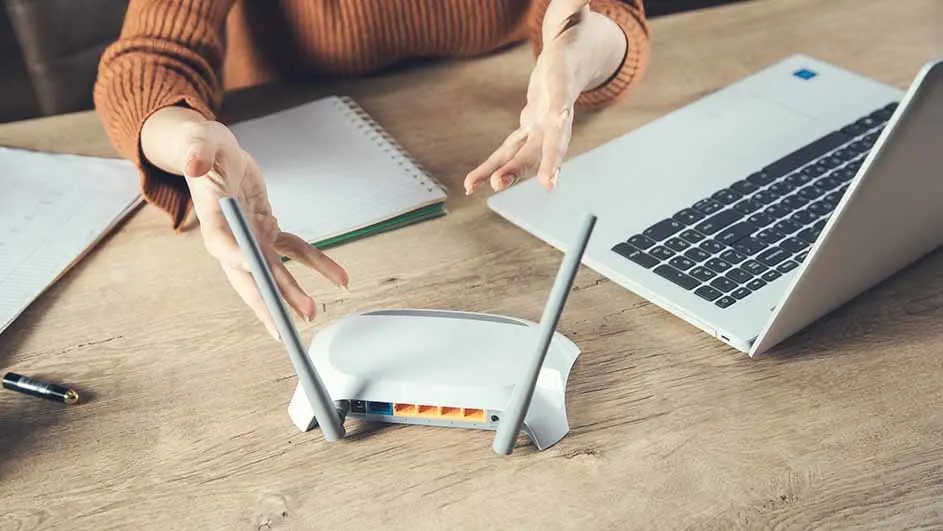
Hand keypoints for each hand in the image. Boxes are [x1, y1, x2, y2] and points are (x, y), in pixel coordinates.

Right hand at [141, 106, 348, 340]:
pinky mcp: (267, 232)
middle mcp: (231, 238)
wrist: (213, 153)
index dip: (237, 257)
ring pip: (275, 270)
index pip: (223, 244)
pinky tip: (340, 278)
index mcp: (212, 220)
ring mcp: (251, 239)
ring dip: (293, 293)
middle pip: (250, 273)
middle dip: (269, 298)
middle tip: (287, 324)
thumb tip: (193, 162)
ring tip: (312, 313)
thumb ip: (197, 152)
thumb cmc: (203, 148)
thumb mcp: (199, 142)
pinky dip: (318, 263)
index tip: (252, 267)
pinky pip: (295, 251)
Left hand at [464, 0, 626, 193]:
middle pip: (548, 141)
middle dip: (538, 162)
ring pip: (526, 154)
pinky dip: (491, 169)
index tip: (559, 131)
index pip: (563, 103)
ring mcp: (543, 125)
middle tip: (528, 182)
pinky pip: (509, 153)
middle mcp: (557, 111)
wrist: (577, 56)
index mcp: (564, 81)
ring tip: (489, 187)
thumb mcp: (573, 13)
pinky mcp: (530, 130)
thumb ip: (574, 5)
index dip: (559, 120)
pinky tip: (472, 184)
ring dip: (508, 172)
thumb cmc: (574, 32)